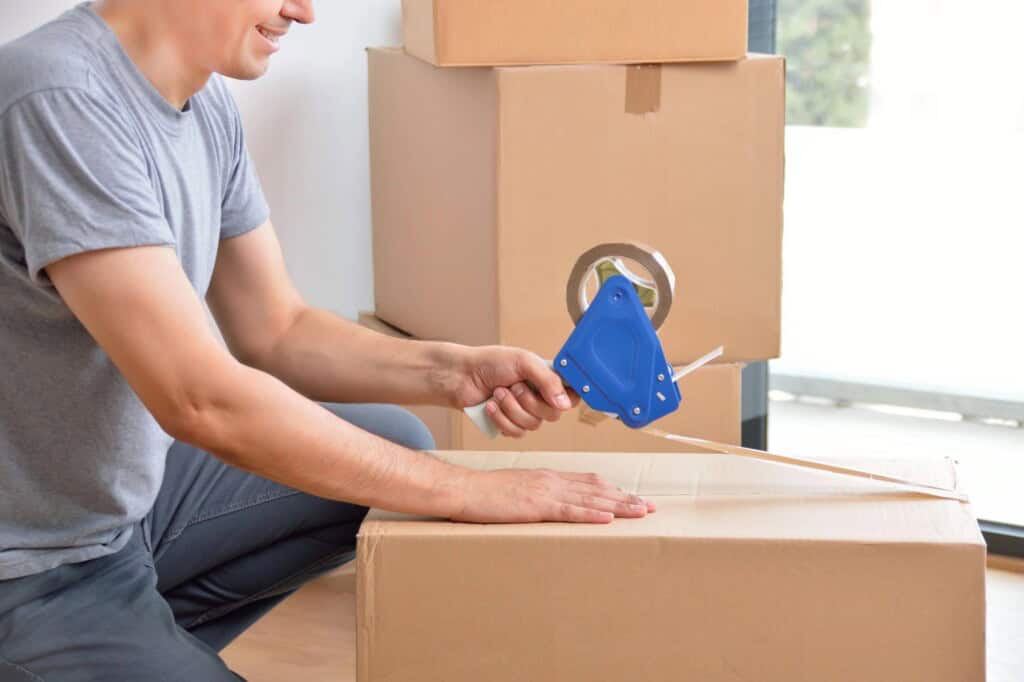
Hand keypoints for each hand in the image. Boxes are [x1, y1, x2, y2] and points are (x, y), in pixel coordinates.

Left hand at [449, 346, 579, 437]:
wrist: (461, 377)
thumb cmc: (490, 362)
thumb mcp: (523, 362)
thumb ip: (548, 380)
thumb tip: (565, 404)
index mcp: (547, 379)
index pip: (572, 394)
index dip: (566, 398)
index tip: (554, 396)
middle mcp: (539, 396)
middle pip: (553, 414)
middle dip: (528, 402)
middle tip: (513, 387)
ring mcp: (525, 412)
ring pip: (533, 425)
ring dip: (511, 409)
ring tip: (497, 393)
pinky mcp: (509, 425)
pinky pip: (516, 432)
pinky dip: (501, 419)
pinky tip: (490, 406)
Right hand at [451, 468, 656, 523]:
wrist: (465, 489)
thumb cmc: (486, 492)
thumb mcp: (517, 489)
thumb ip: (537, 494)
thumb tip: (551, 505)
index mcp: (548, 477)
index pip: (589, 481)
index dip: (613, 489)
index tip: (632, 497)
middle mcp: (552, 480)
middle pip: (597, 488)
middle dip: (625, 498)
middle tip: (649, 506)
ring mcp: (545, 491)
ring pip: (590, 498)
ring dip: (618, 506)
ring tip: (640, 512)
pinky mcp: (536, 506)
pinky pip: (569, 510)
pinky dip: (591, 514)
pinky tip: (607, 518)